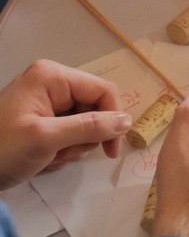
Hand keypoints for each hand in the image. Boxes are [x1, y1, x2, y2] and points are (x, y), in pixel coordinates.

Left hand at [0, 60, 131, 189]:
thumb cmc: (2, 150)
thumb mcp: (46, 139)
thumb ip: (89, 127)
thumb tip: (128, 121)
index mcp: (53, 77)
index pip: (103, 91)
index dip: (113, 118)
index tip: (110, 151)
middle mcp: (53, 83)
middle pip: (95, 108)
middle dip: (84, 137)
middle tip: (62, 154)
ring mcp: (47, 102)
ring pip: (85, 124)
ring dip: (72, 148)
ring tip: (49, 158)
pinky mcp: (43, 119)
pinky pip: (71, 133)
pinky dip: (62, 151)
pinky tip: (43, 160)